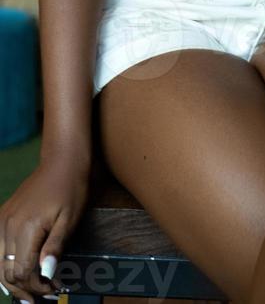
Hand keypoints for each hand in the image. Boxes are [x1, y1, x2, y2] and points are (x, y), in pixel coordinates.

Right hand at [0, 156, 89, 303]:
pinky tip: (15, 273)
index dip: (37, 287)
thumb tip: (46, 273)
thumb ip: (56, 246)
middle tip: (43, 297)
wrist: (61, 161)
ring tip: (28, 293)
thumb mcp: (70, 218)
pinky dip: (4, 265)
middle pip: (8, 272)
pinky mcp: (3, 216)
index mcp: (26, 228)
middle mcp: (9, 226)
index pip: (23, 272)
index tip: (54, 290)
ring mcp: (3, 220)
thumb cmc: (71, 188)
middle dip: (25, 289)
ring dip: (12, 281)